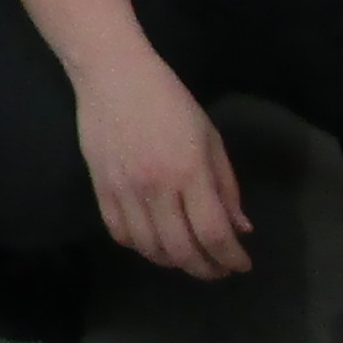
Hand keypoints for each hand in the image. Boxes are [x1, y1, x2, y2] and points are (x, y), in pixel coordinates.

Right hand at [69, 49, 250, 277]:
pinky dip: (140, 246)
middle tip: (218, 268)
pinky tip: (153, 239)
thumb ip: (226, 186)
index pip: (214, 233)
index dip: (231, 257)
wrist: (112, 73)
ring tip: (188, 255)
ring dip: (174, 262)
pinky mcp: (100, 187)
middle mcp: (156, 187)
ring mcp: (124, 189)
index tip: (242, 264)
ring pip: (150, 249)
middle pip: (182, 250)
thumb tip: (240, 229)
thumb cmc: (169, 100)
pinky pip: (120, 233)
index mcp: (189, 171)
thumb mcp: (210, 138)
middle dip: (206, 269)